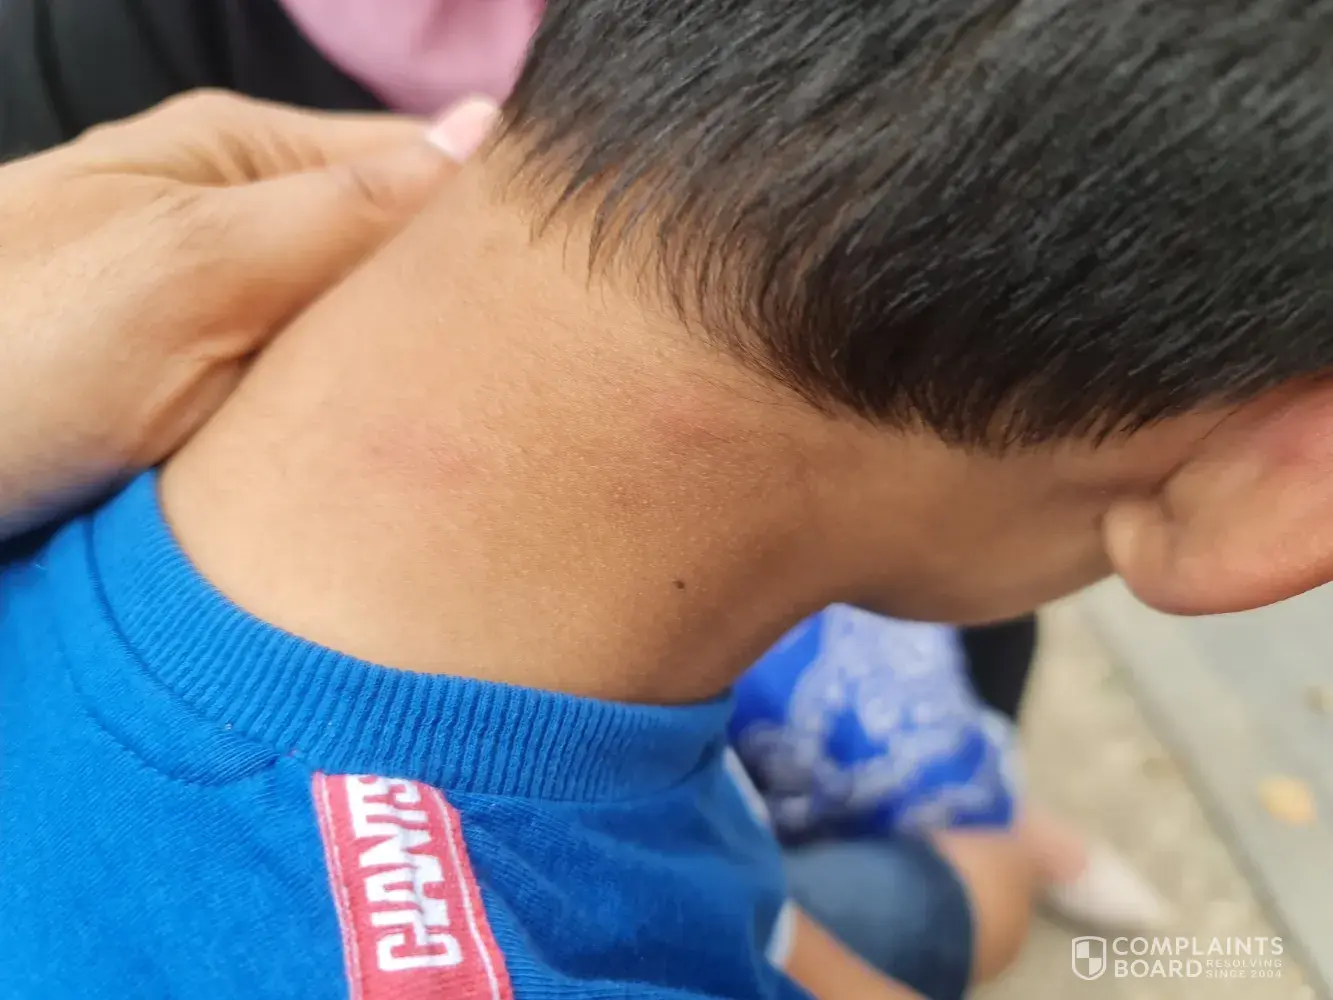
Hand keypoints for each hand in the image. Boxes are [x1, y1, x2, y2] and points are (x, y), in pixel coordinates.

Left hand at [0, 90, 496, 536]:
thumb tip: (484, 139)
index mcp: (246, 159)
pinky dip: (371, 439)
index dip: (503, 226)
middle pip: (408, 263)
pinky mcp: (224, 408)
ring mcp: (239, 322)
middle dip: (470, 321)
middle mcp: (252, 231)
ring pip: (377, 346)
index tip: (569, 296)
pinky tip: (401, 471)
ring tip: (485, 437)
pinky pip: (333, 413)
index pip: (423, 166)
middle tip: (530, 393)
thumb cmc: (6, 349)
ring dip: (423, 388)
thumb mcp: (187, 266)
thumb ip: (342, 207)